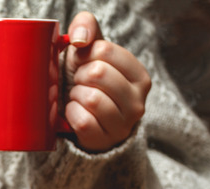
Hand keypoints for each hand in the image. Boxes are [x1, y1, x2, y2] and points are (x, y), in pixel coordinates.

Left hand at [64, 12, 151, 152]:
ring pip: (91, 99)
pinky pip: (82, 122)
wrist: (78, 118)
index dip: (84, 55)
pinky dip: (70, 115)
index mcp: (139, 76)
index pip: (105, 50)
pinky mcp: (104, 141)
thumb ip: (86, 27)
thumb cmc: (84, 80)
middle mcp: (138, 101)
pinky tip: (74, 113)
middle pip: (98, 73)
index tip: (84, 65)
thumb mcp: (88, 50)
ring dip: (75, 95)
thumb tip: (79, 38)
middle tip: (79, 83)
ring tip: (77, 98)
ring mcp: (123, 124)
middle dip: (79, 75)